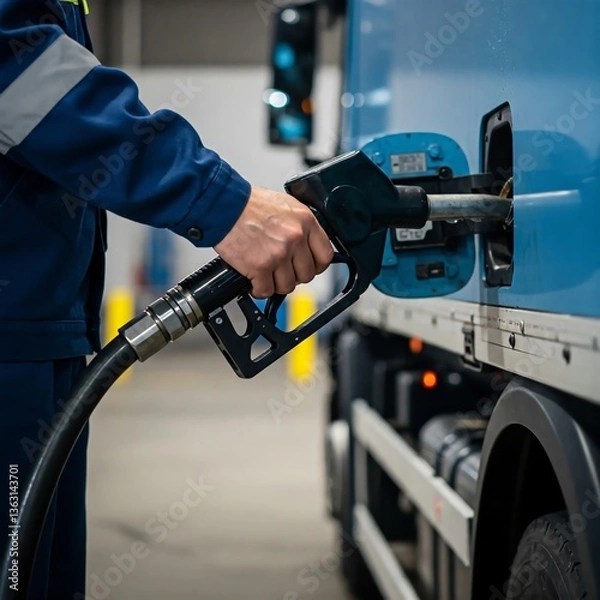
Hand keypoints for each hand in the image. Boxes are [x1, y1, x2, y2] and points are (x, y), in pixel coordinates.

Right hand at [214, 186, 333, 297]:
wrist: (224, 207)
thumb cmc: (249, 205)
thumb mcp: (285, 206)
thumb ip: (300, 226)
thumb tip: (307, 246)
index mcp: (305, 221)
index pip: (324, 256)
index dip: (315, 266)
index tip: (307, 267)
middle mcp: (295, 238)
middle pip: (306, 274)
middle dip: (293, 276)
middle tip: (281, 270)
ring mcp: (278, 254)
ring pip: (287, 285)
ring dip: (275, 284)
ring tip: (266, 274)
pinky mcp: (260, 267)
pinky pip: (266, 290)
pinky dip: (259, 289)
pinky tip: (254, 280)